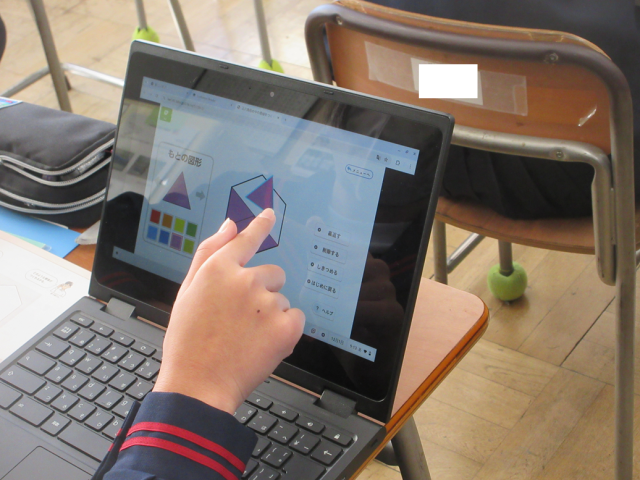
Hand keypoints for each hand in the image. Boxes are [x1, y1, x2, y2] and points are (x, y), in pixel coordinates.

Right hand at [153, 209, 304, 413]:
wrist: (198, 385)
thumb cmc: (188, 342)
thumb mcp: (186, 293)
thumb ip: (209, 253)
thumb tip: (229, 225)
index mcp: (218, 270)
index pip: (245, 239)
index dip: (259, 226)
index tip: (269, 214)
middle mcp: (245, 281)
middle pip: (272, 274)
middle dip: (262, 292)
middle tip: (241, 319)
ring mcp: (267, 303)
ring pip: (282, 300)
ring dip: (271, 314)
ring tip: (246, 337)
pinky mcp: (286, 327)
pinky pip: (296, 318)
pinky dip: (285, 330)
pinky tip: (263, 344)